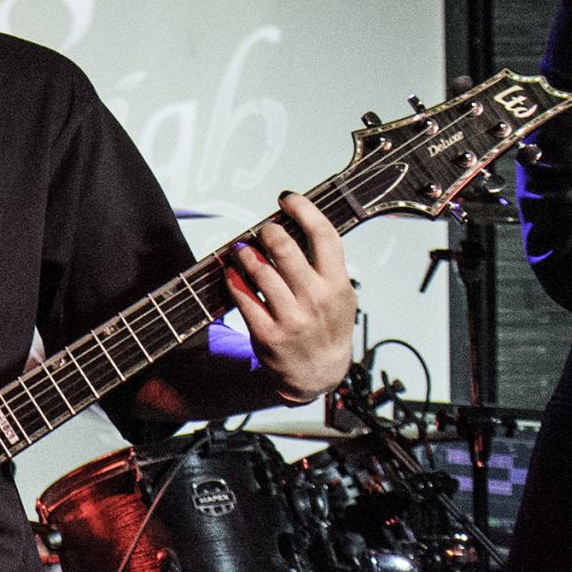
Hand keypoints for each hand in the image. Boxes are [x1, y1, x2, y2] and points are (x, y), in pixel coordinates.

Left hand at [226, 191, 356, 402]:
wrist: (319, 373)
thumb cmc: (327, 326)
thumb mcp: (340, 294)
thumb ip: (325, 264)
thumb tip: (297, 225)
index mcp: (338, 284)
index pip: (324, 236)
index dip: (305, 210)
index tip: (288, 199)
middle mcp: (316, 299)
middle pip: (286, 250)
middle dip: (268, 232)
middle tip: (262, 230)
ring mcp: (291, 318)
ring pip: (260, 272)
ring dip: (245, 254)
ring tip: (241, 249)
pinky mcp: (267, 334)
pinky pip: (243, 298)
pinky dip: (233, 280)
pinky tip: (230, 271)